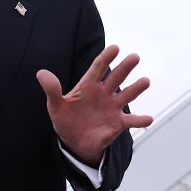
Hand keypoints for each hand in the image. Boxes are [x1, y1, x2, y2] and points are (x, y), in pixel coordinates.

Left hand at [36, 45, 152, 166]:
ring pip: (127, 95)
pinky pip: (131, 121)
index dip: (106, 57)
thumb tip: (41, 73)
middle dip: (125, 67)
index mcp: (88, 86)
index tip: (115, 48)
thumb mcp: (55, 105)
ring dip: (137, 88)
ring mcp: (112, 107)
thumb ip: (52, 89)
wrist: (74, 142)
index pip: (98, 68)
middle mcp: (104, 93)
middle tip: (135, 57)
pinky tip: (149, 118)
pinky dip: (140, 120)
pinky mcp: (118, 123)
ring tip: (146, 81)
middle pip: (116, 77)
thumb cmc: (66, 120)